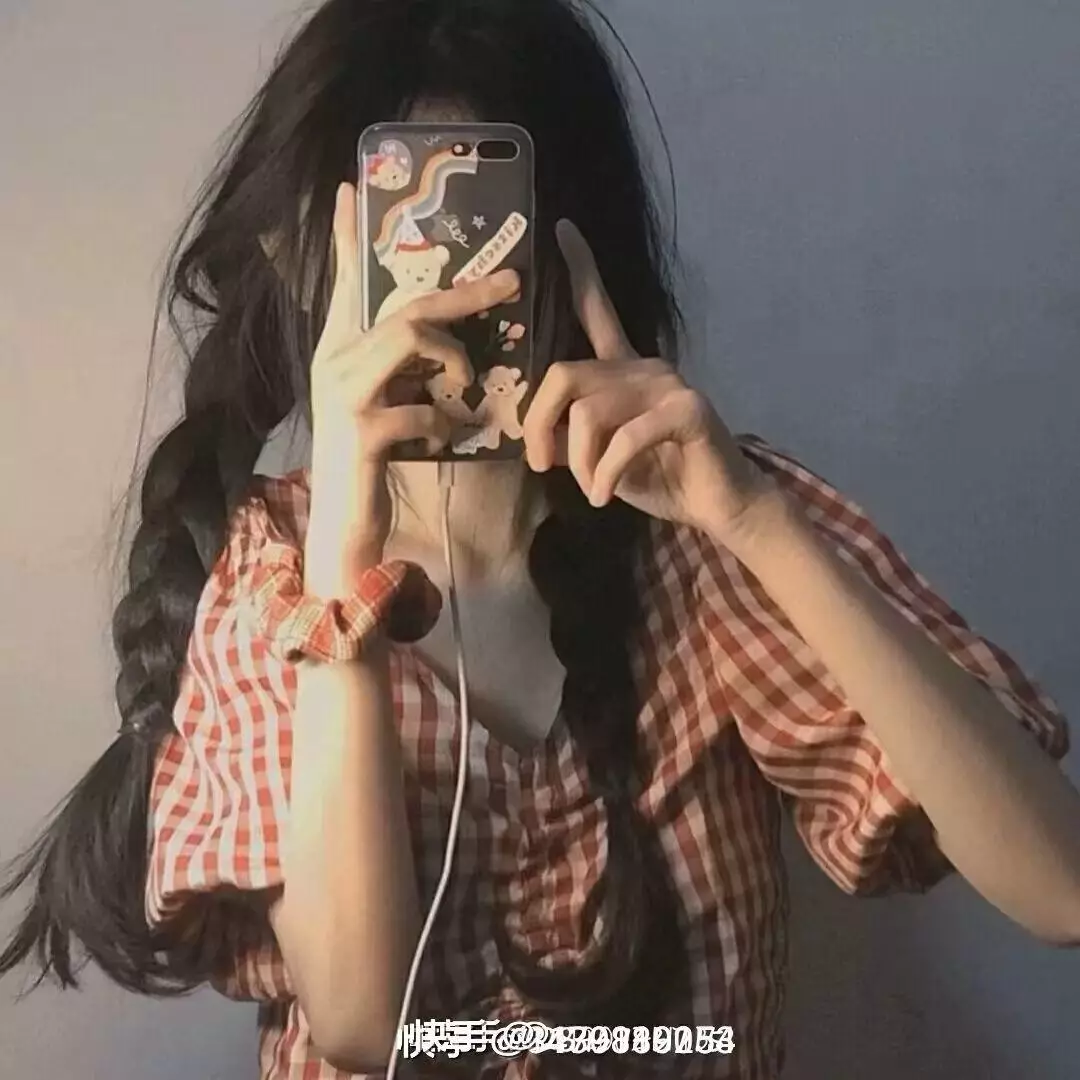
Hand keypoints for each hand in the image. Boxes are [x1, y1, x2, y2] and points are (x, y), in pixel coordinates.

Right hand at [304, 182, 519, 593]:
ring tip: (466, 389)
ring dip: (454, 360)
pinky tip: (442, 443)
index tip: (349, 189)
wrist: (344, 526)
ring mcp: (345, 396)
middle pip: (405, 306)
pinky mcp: (362, 433)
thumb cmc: (368, 463)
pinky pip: (422, 408)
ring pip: (410, 338)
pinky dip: (444, 425)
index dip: (349, 238)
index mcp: (339, 352)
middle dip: (465, 291)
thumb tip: (443, 343)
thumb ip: (399, 369)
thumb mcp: (381, 403)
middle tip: (512, 281)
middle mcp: (335, 362)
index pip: (345, 283)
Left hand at [521, 220, 773, 541]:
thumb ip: (571, 436)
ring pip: (590, 413)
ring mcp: (668, 384)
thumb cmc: (659, 477)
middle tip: (543, 463)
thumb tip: (536, 437)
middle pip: (565, 374)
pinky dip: (606, 474)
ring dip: (581, 462)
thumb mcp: (600, 458)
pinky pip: (626, 438)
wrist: (718, 504)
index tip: (560, 228)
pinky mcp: (688, 409)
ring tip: (593, 489)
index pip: (597, 311)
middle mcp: (644, 367)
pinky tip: (605, 495)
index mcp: (624, 370)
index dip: (580, 271)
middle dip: (540, 423)